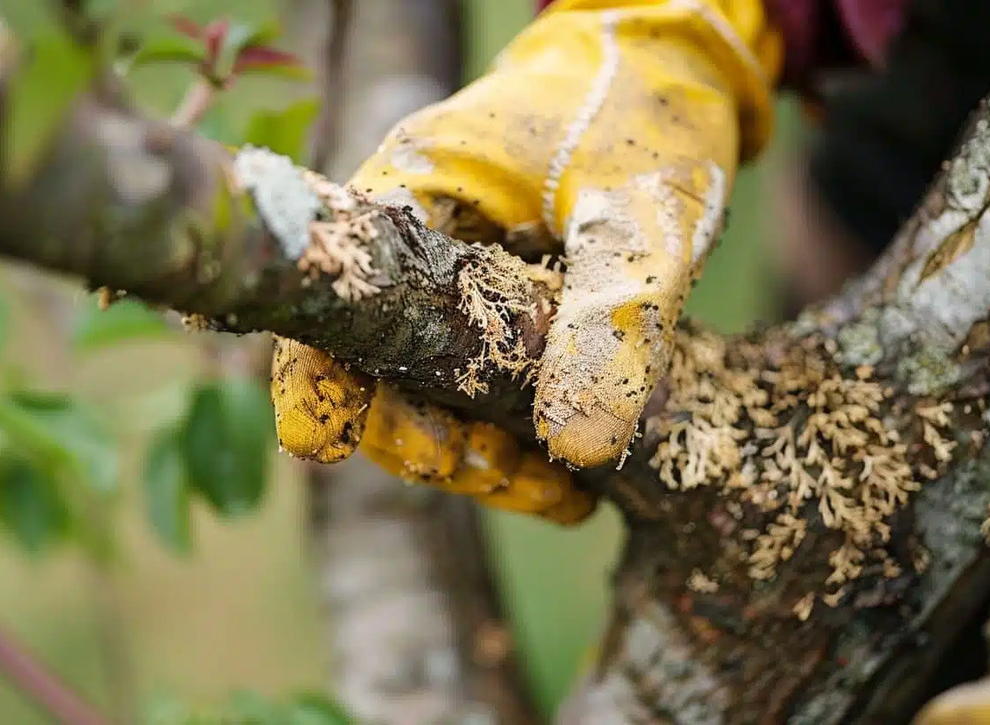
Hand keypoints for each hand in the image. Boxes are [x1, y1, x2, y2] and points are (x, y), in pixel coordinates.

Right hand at [271, 0, 779, 522]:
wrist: (675, 67)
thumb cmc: (646, 112)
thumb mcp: (640, 211)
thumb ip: (613, 316)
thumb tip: (576, 448)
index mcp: (412, 196)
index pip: (333, 299)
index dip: (314, 378)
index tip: (323, 445)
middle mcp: (418, 246)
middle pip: (375, 368)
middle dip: (426, 442)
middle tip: (504, 480)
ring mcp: (458, 282)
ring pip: (433, 393)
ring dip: (480, 459)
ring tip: (560, 496)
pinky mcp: (501, 309)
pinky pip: (487, 388)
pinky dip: (519, 441)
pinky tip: (573, 482)